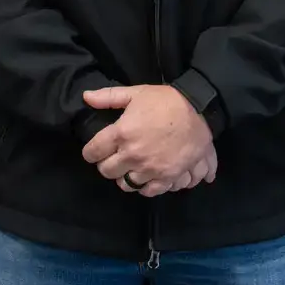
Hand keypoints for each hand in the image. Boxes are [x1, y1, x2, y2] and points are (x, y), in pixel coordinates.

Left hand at [80, 85, 215, 197]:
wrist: (199, 111)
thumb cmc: (165, 101)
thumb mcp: (136, 93)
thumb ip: (108, 96)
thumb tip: (85, 97)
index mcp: (121, 133)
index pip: (93, 152)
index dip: (91, 152)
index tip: (94, 151)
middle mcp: (132, 154)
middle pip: (106, 171)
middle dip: (107, 164)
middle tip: (114, 157)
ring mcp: (150, 169)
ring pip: (125, 184)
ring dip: (125, 176)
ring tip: (130, 168)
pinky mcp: (167, 177)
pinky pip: (148, 191)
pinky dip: (145, 187)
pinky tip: (146, 177)